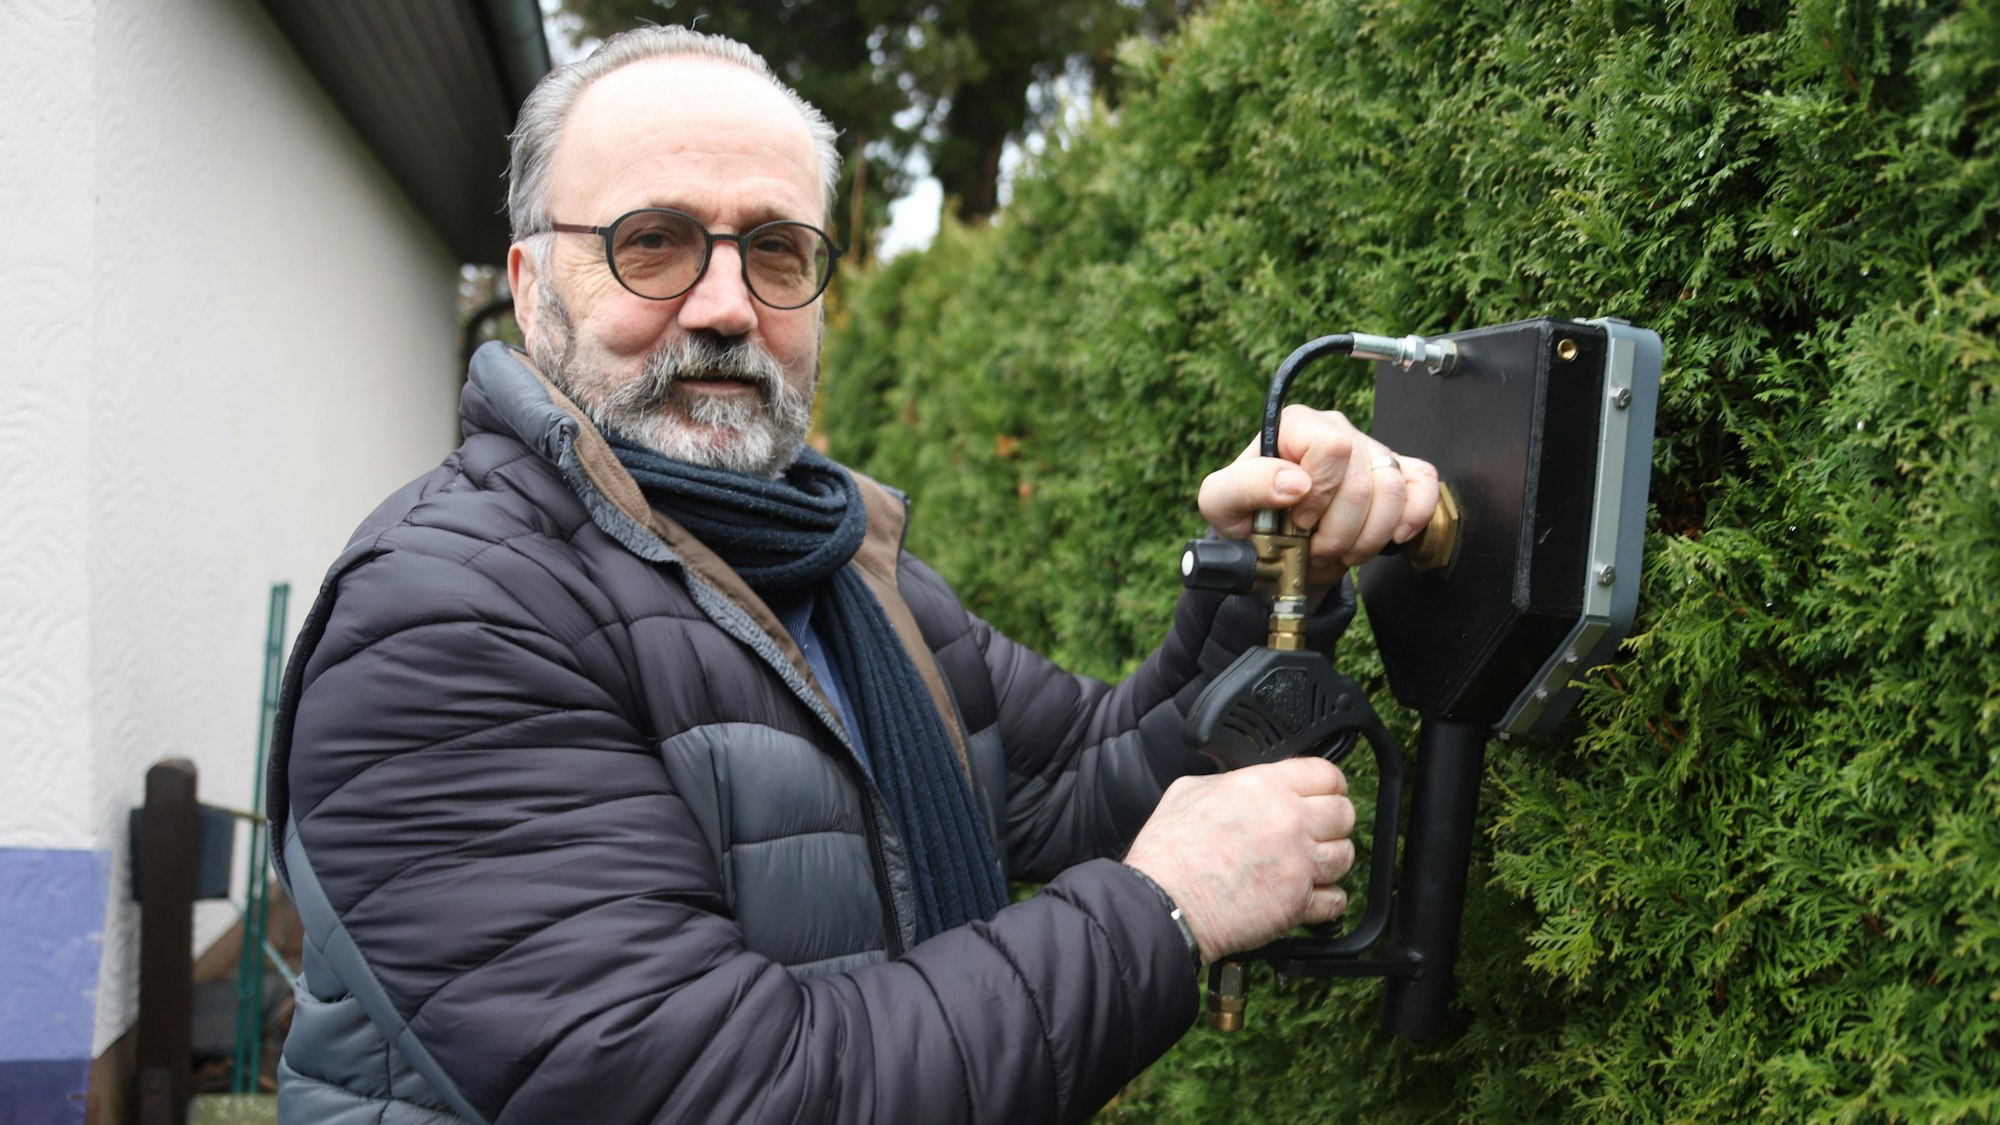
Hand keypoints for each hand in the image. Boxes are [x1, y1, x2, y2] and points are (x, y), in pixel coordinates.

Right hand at [1123, 757, 1356, 963]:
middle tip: (1317, 831)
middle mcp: (1289, 820)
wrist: (1161, 902)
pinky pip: (1336, 899)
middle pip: (1344, 813)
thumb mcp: (1189, 791)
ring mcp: (1297, 863)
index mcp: (1264, 786)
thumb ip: (1229, 782)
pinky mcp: (1297, 903)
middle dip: (1333, 822)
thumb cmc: (1167, 852)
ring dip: (1330, 860)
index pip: (1326, 773)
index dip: (1330, 784)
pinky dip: (1327, 899)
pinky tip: (1307, 895)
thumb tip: (1244, 785)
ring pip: (1345, 856)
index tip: (1327, 793)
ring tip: (1307, 865)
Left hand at [1198, 404, 1438, 592]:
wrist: (1276, 548)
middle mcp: (1337, 430)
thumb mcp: (1221, 503)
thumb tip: (1294, 482)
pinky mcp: (1398, 474)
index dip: (1319, 493)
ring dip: (1367, 536)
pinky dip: (1412, 517)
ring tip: (1341, 549)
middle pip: (1362, 481)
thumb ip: (1246, 485)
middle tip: (1314, 546)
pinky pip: (1424, 485)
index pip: (1331, 447)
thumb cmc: (1247, 519)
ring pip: (1393, 490)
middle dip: (1338, 530)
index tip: (1298, 518)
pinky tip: (1392, 537)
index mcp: (1296, 425)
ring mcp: (1371, 451)